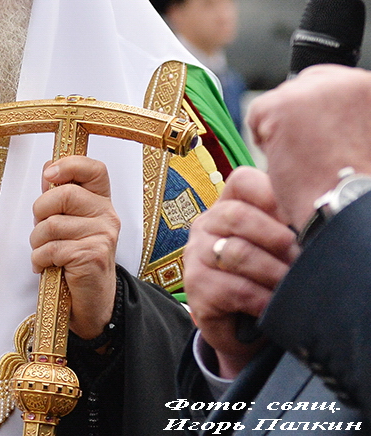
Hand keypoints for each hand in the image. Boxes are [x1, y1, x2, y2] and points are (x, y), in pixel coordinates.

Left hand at [29, 156, 119, 340]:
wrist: (92, 299)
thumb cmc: (75, 255)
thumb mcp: (69, 220)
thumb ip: (60, 194)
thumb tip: (48, 169)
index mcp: (101, 200)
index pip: (94, 169)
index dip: (70, 164)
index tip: (50, 174)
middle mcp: (107, 214)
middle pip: (63, 194)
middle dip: (40, 211)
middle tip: (41, 228)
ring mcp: (103, 236)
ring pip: (52, 224)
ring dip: (37, 241)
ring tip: (45, 251)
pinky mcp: (93, 256)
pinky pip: (52, 249)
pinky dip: (40, 259)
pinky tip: (46, 266)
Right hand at [183, 167, 298, 378]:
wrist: (239, 327)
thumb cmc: (262, 279)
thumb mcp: (273, 248)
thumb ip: (285, 228)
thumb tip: (313, 223)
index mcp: (227, 206)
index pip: (242, 182)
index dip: (270, 194)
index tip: (295, 216)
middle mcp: (206, 224)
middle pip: (237, 215)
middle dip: (275, 237)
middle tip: (300, 257)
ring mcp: (196, 253)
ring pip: (237, 252)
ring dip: (273, 272)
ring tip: (291, 285)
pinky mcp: (196, 285)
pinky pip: (235, 288)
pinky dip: (263, 299)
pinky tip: (274, 307)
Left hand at [248, 65, 370, 228]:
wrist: (352, 212)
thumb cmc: (361, 188)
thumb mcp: (366, 140)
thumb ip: (351, 120)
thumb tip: (325, 118)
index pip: (334, 83)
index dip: (321, 112)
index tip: (321, 136)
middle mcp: (349, 82)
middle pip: (306, 85)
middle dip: (300, 115)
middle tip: (310, 151)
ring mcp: (315, 90)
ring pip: (282, 100)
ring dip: (285, 129)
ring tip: (305, 162)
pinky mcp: (283, 104)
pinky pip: (258, 113)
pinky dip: (264, 139)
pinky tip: (286, 162)